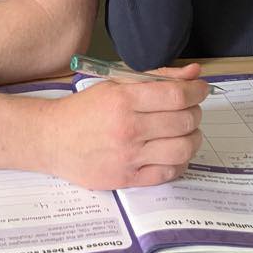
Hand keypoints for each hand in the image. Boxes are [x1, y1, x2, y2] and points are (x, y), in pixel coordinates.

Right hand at [45, 63, 209, 188]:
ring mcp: (128, 156)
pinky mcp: (127, 179)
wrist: (52, 139)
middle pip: (184, 121)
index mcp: (123, 100)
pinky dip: (179, 162)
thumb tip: (193, 73)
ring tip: (186, 133)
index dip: (196, 91)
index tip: (201, 89)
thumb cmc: (84, 110)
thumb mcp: (115, 84)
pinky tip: (173, 153)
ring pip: (182, 149)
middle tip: (191, 110)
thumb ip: (156, 77)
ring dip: (193, 139)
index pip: (175, 95)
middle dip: (195, 113)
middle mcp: (128, 128)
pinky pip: (168, 173)